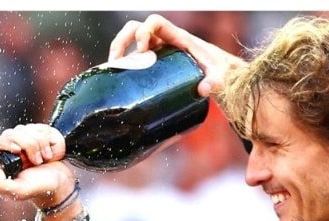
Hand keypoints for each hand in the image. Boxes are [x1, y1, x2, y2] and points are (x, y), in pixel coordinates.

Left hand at [0, 125, 75, 206]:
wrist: (61, 182)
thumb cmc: (40, 188)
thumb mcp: (21, 191)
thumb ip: (3, 187)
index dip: (1, 143)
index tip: (18, 150)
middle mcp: (1, 154)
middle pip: (7, 134)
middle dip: (28, 145)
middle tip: (37, 161)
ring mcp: (15, 143)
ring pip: (22, 129)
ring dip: (39, 144)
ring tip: (43, 159)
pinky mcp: (29, 136)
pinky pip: (36, 127)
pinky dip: (46, 138)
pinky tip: (48, 152)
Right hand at [108, 14, 243, 96]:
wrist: (214, 73)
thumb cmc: (215, 70)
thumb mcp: (217, 75)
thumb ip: (214, 81)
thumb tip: (202, 89)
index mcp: (175, 36)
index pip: (154, 22)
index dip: (144, 31)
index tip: (141, 50)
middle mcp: (161, 40)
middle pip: (134, 29)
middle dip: (122, 41)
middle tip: (118, 63)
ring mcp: (153, 51)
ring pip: (128, 41)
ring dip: (116, 51)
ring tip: (111, 70)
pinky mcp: (149, 63)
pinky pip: (130, 58)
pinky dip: (120, 65)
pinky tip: (116, 79)